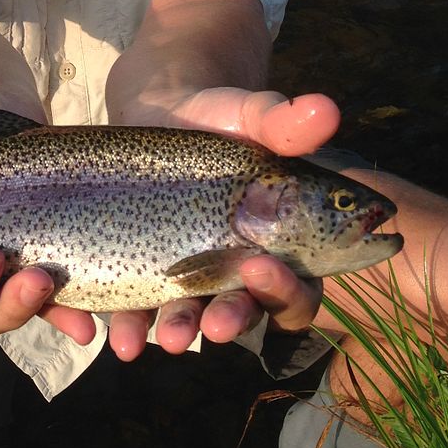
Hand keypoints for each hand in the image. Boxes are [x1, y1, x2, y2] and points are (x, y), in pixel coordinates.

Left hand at [106, 86, 337, 360]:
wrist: (162, 109)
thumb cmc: (224, 116)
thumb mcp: (252, 114)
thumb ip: (286, 122)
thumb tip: (326, 108)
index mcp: (283, 245)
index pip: (300, 287)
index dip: (287, 290)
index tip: (262, 267)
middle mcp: (241, 271)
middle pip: (247, 312)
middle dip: (232, 320)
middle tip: (217, 325)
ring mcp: (193, 275)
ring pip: (194, 317)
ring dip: (181, 330)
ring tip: (168, 338)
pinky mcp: (147, 269)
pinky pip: (142, 308)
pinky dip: (130, 325)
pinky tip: (120, 338)